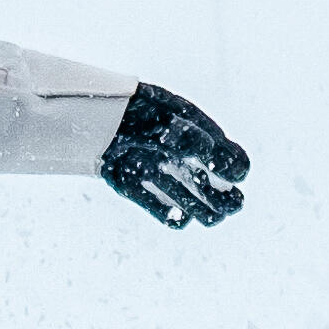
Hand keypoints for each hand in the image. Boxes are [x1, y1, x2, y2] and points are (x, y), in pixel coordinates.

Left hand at [102, 80, 249, 229]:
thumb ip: (194, 140)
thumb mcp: (170, 119)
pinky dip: (166, 213)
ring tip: (214, 218)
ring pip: (184, 194)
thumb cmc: (136, 110)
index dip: (234, 166)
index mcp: (191, 131)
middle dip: (223, 195)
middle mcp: (175, 152)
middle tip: (233, 206)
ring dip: (201, 207)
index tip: (236, 176)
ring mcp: (154, 168)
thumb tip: (225, 164)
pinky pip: (153, 204)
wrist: (92, 114)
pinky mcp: (130, 183)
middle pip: (207, 179)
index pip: (223, 152)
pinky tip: (179, 218)